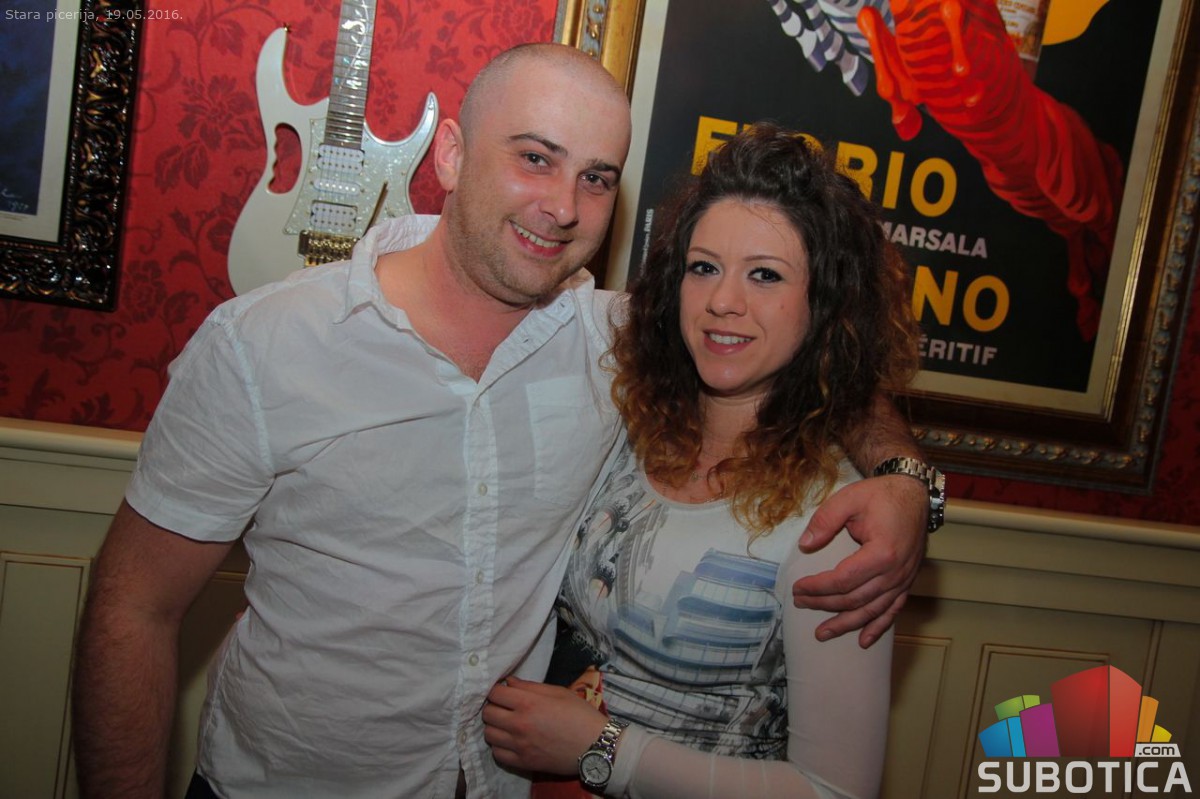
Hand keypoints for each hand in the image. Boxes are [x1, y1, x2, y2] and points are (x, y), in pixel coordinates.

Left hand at [482, 676, 609, 774]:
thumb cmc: (580, 714)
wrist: (595, 746)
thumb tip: (509, 682)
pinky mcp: (523, 763)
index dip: (496, 690)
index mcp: (528, 703)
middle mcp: (519, 724)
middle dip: (493, 707)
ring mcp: (520, 746)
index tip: (503, 692)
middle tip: (504, 707)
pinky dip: (500, 746)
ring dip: (495, 727)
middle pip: (487, 713)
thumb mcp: (558, 692)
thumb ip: (530, 687)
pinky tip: (510, 741)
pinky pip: (497, 754)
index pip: (495, 694)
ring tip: (506, 725)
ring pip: (489, 735)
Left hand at [793, 475, 926, 647]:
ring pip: (872, 610)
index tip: (797, 588)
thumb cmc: (881, 496)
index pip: (843, 580)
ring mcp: (903, 580)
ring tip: (823, 633)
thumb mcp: (848, 499)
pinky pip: (892, 611)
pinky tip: (863, 640)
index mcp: (882, 553)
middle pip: (854, 598)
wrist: (913, 495)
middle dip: (824, 604)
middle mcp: (896, 572)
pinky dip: (878, 627)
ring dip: (846, 624)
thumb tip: (805, 545)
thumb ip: (825, 520)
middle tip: (800, 603)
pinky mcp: (906, 582)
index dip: (817, 587)